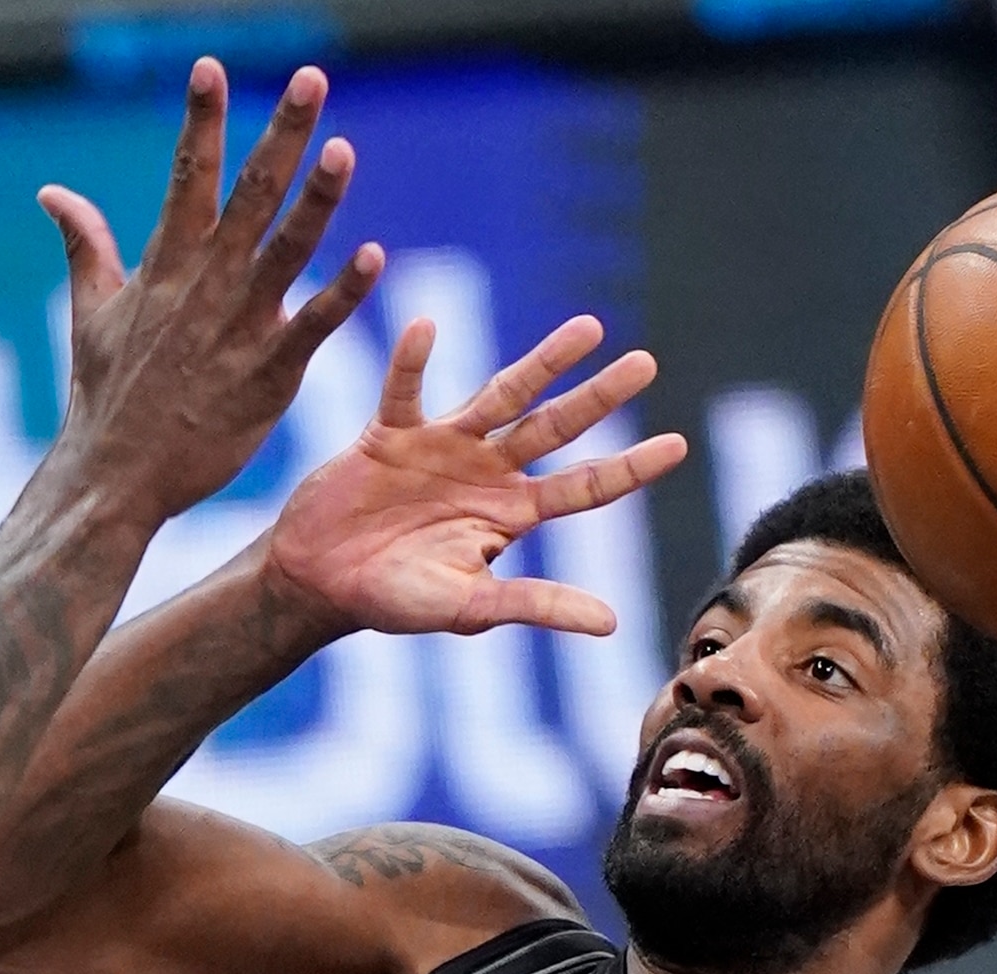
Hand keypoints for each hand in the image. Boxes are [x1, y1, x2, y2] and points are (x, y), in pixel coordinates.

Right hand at [39, 62, 382, 524]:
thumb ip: (86, 245)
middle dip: (280, 134)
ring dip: (317, 200)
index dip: (201, 119)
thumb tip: (51, 192)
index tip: (211, 66)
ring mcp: (238, 329)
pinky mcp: (267, 376)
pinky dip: (342, 293)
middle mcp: (205, 286)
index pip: (185, 175)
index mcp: (164, 265)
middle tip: (311, 79)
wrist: (115, 478)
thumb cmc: (105, 397)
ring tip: (343, 149)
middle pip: (249, 195)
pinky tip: (374, 256)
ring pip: (286, 251)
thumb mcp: (91, 313)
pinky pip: (313, 327)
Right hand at [258, 313, 686, 639]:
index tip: (679, 446)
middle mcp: (486, 472)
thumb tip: (612, 623)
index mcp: (509, 515)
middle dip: (600, 396)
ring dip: (543, 362)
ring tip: (588, 327)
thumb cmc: (392, 601)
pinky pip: (404, 390)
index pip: (584, 487)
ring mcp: (442, 446)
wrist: (317, 582)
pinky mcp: (390, 433)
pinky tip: (423, 327)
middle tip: (646, 363)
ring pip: (501, 394)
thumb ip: (535, 604)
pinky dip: (411, 362)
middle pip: (555, 427)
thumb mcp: (468, 608)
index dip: (629, 468)